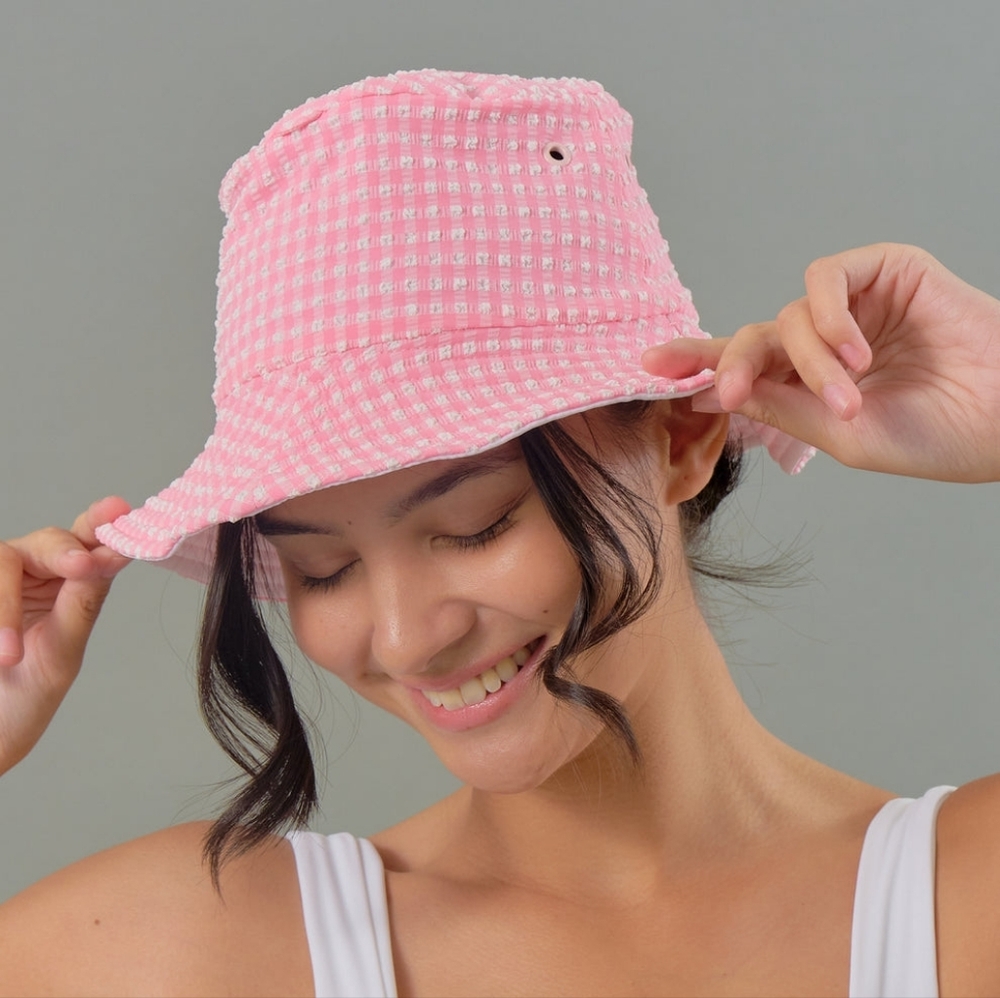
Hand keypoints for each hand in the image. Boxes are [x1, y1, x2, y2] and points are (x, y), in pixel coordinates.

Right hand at [0, 497, 131, 775]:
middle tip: (80, 566)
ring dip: (7, 607)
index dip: (101, 521)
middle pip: (47, 540)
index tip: (118, 510)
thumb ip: (82, 604)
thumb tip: (110, 557)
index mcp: (67, 582)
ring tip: (9, 656)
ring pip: (4, 560)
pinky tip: (1, 652)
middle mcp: (33, 572)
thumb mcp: (61, 653)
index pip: (88, 543)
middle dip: (64, 552)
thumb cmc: (24, 696)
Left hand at [643, 243, 999, 481]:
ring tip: (848, 397)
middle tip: (730, 392)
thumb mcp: (840, 434)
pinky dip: (828, 317)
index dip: (696, 363)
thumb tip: (712, 394)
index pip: (741, 367)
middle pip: (752, 337)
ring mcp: (851, 306)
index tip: (647, 368)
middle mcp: (822, 342)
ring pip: (789, 316)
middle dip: (731, 362)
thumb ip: (778, 407)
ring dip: (809, 361)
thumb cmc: (935, 434)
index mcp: (808, 383)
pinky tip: (854, 353)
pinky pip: (825, 280)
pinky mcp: (883, 270)